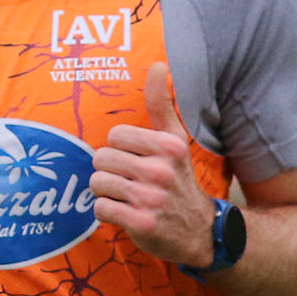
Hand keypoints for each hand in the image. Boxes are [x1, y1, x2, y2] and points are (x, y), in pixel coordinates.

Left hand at [90, 63, 215, 267]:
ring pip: (97, 183)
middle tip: (128, 182)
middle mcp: (161, 170)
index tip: (136, 160)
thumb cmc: (179, 180)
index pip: (115, 135)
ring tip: (126, 197)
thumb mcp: (175, 141)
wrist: (200, 231)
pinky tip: (126, 214)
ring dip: (106, 192)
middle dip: (109, 171)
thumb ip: (162, 104)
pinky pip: (100, 208)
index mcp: (168, 145)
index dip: (120, 149)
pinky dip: (107, 213)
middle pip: (101, 158)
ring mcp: (151, 198)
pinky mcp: (141, 223)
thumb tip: (158, 64)